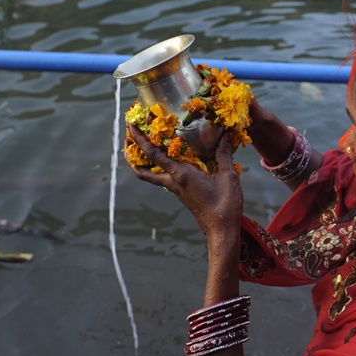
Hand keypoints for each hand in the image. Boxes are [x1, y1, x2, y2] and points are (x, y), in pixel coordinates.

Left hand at [124, 124, 243, 239]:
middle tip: (127, 139)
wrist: (221, 229)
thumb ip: (224, 154)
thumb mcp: (227, 176)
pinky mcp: (181, 193)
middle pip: (142, 170)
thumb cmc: (225, 204)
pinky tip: (167, 158)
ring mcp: (175, 189)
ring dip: (142, 162)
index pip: (153, 154)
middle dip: (131, 155)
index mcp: (180, 175)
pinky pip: (163, 178)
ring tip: (140, 146)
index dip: (139, 139)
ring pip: (150, 175)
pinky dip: (158, 166)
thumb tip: (228, 134)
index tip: (129, 126)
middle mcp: (173, 182)